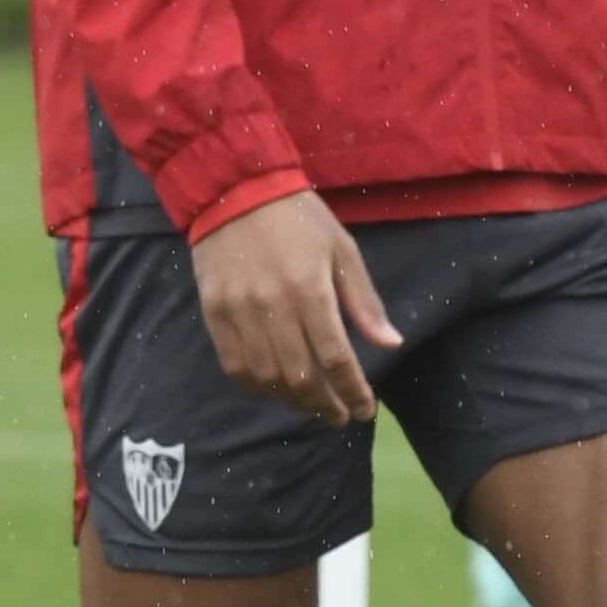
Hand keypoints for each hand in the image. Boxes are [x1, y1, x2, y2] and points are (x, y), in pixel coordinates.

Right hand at [189, 190, 401, 425]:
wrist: (235, 189)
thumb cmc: (299, 218)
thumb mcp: (342, 249)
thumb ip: (364, 301)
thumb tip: (391, 344)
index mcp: (310, 289)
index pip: (336, 358)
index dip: (353, 392)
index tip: (364, 410)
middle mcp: (273, 306)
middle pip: (301, 378)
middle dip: (325, 405)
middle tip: (340, 416)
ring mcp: (239, 312)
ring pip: (267, 378)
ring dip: (293, 402)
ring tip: (311, 405)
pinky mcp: (214, 313)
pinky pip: (235, 366)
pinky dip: (258, 388)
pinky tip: (275, 390)